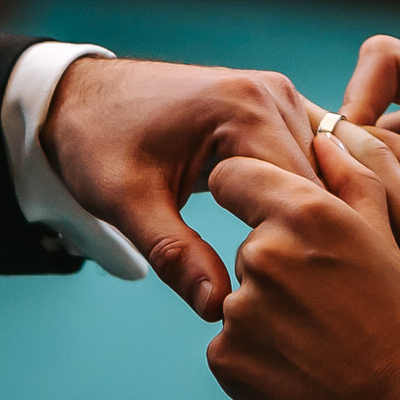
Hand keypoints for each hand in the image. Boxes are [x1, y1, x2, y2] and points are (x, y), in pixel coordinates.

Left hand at [41, 57, 317, 320]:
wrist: (78, 97)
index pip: (304, 190)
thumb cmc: (96, 141)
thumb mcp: (126, 202)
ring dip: (312, 217)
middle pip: (321, 181)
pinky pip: (305, 160)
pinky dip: (301, 197)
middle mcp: (272, 93)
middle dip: (311, 234)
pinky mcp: (273, 108)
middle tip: (297, 290)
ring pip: (320, 173)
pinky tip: (290, 237)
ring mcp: (277, 97)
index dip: (302, 246)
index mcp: (244, 108)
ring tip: (296, 268)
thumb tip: (215, 306)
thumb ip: (175, 254)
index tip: (293, 293)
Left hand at [207, 133, 399, 399]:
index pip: (232, 176)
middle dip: (277, 265)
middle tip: (330, 305)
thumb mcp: (387, 241)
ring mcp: (239, 309)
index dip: (248, 191)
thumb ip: (354, 179)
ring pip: (239, 296)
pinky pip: (229, 344)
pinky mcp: (226, 358)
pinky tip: (301, 372)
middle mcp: (263, 253)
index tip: (265, 210)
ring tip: (322, 343)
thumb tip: (324, 138)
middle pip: (246, 244)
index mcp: (305, 212)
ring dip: (270, 315)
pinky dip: (256, 357)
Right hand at [339, 36, 399, 358]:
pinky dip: (356, 212)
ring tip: (382, 241)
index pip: (385, 60)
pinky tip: (377, 247)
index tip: (351, 151)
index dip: (357, 94)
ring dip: (354, 193)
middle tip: (363, 211)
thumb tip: (343, 135)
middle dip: (352, 158)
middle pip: (359, 108)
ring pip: (351, 153)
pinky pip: (355, 186)